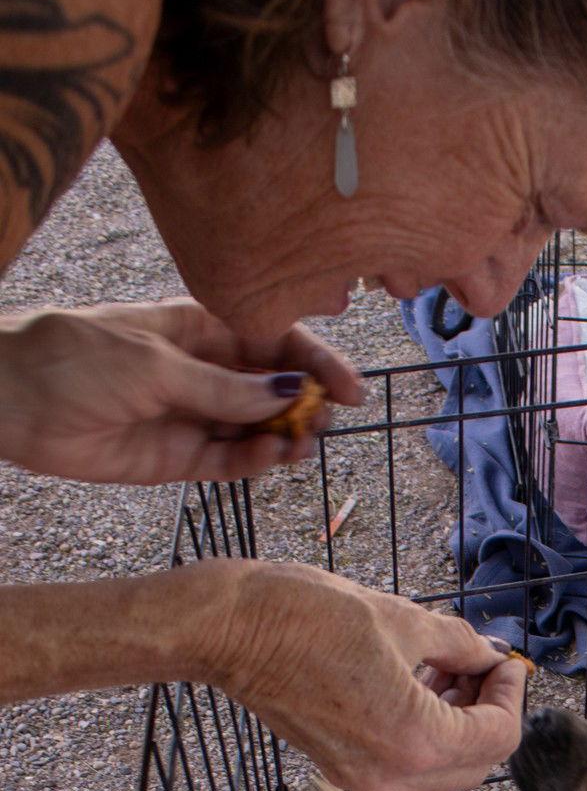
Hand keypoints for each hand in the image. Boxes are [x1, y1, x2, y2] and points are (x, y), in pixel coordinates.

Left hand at [0, 299, 362, 483]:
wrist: (9, 400)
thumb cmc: (72, 357)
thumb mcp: (156, 364)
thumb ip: (224, 387)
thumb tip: (288, 392)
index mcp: (203, 328)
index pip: (276, 342)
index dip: (317, 362)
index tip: (349, 388)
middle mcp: (206, 371)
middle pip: (276, 389)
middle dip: (307, 404)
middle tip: (323, 421)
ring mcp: (195, 416)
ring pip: (259, 429)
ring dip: (286, 438)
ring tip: (298, 445)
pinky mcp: (179, 457)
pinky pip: (231, 462)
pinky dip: (255, 463)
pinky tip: (269, 457)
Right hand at [205, 561, 525, 790]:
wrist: (229, 631)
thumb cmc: (305, 617)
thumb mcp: (403, 620)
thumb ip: (460, 644)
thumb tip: (489, 655)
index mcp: (414, 742)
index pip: (499, 736)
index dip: (510, 693)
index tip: (505, 660)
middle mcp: (392, 776)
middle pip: (477, 762)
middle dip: (489, 712)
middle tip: (482, 664)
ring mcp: (364, 778)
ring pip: (443, 767)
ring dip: (459, 721)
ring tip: (449, 666)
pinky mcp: (343, 768)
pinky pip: (407, 762)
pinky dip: (425, 729)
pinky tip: (418, 682)